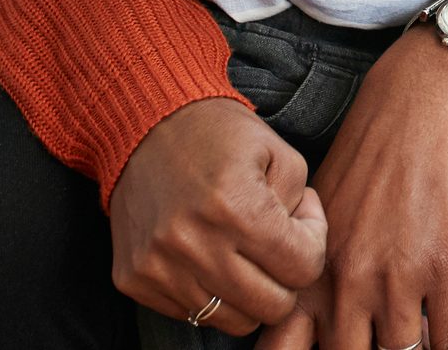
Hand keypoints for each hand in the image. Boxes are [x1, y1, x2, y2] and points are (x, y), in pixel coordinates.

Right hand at [108, 97, 327, 336]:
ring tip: (241, 252)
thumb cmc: (221, 137)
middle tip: (274, 244)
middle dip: (285, 278)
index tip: (299, 222)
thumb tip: (304, 247)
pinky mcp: (133, 279)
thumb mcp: (280, 154)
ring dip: (247, 293)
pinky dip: (208, 293)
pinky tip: (206, 255)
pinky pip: (190, 314)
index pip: (303, 269)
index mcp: (236, 207)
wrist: (146, 125)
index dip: (313, 244)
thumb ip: (304, 206)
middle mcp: (194, 244)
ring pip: (232, 321)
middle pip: (272, 307)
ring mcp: (158, 267)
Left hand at [257, 24, 447, 349]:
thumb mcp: (319, 222)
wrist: (416, 111)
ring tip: (416, 340)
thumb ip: (311, 276)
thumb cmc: (367, 162)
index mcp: (309, 275)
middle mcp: (348, 285)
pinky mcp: (447, 270)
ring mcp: (399, 280)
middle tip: (377, 342)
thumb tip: (308, 325)